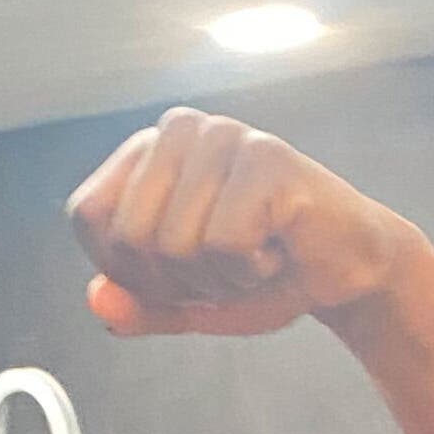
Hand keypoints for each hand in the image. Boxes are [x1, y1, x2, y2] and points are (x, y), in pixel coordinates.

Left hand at [65, 107, 417, 336]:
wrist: (346, 272)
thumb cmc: (261, 275)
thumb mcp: (185, 300)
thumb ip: (136, 304)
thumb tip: (96, 301)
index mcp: (147, 151)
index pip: (87, 215)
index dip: (127, 266)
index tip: (180, 266)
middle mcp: (180, 129)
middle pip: (128, 236)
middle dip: (175, 279)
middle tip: (225, 263)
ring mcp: (225, 136)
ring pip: (175, 244)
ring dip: (218, 278)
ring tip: (256, 254)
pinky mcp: (268, 158)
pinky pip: (225, 244)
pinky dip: (250, 270)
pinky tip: (278, 248)